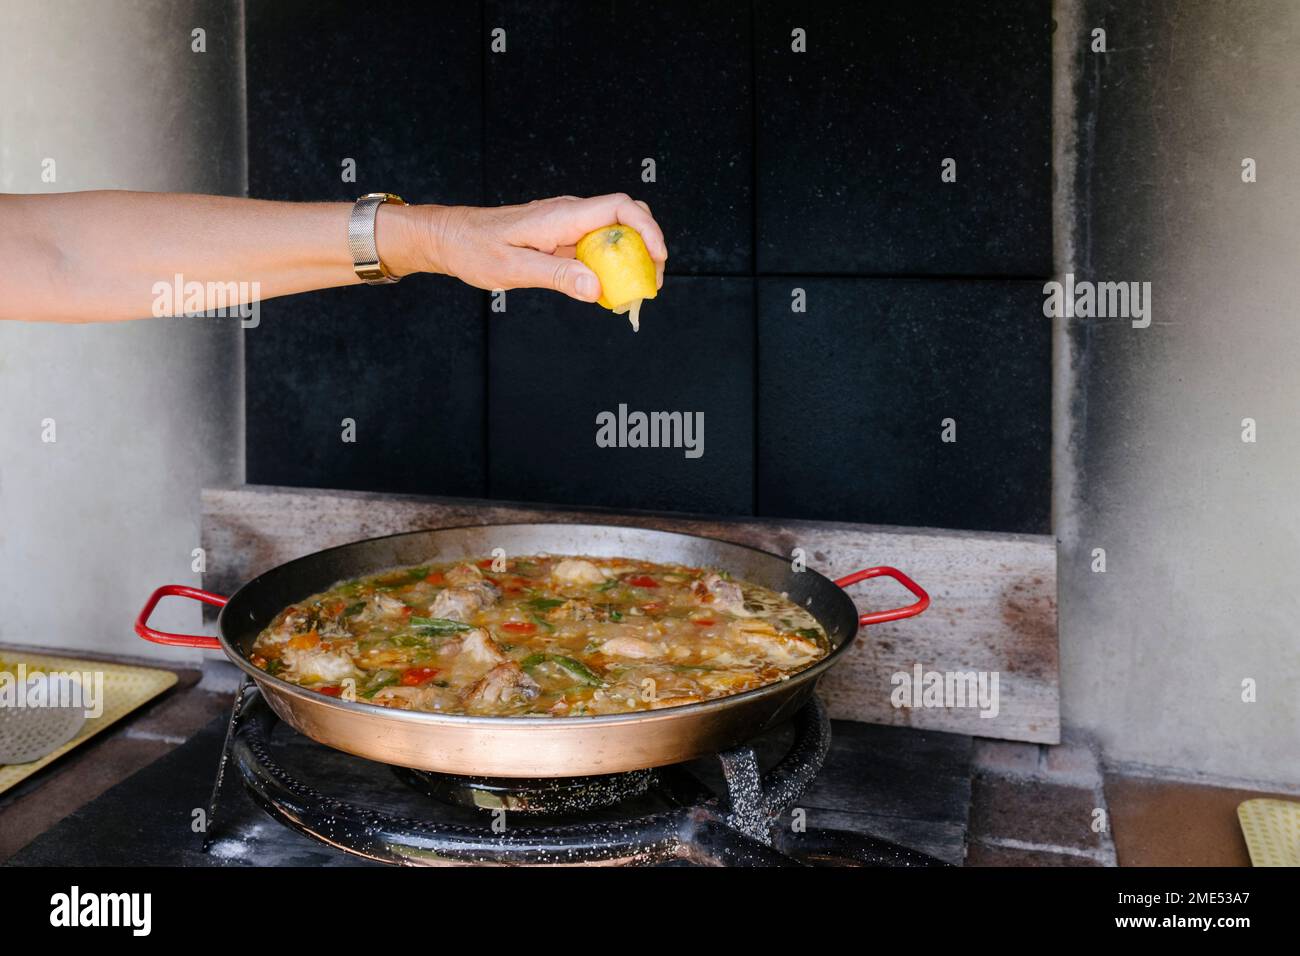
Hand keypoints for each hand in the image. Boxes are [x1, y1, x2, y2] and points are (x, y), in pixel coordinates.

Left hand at [417, 194, 667, 302]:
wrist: (450, 238)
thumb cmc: (474, 249)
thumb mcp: (513, 268)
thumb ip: (557, 277)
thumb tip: (596, 287)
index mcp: (561, 216)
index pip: (619, 208)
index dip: (647, 229)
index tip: (658, 257)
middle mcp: (569, 214)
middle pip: (626, 217)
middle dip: (648, 245)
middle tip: (652, 280)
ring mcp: (566, 225)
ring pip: (613, 233)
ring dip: (630, 258)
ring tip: (634, 290)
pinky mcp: (560, 238)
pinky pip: (594, 247)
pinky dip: (609, 265)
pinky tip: (607, 290)